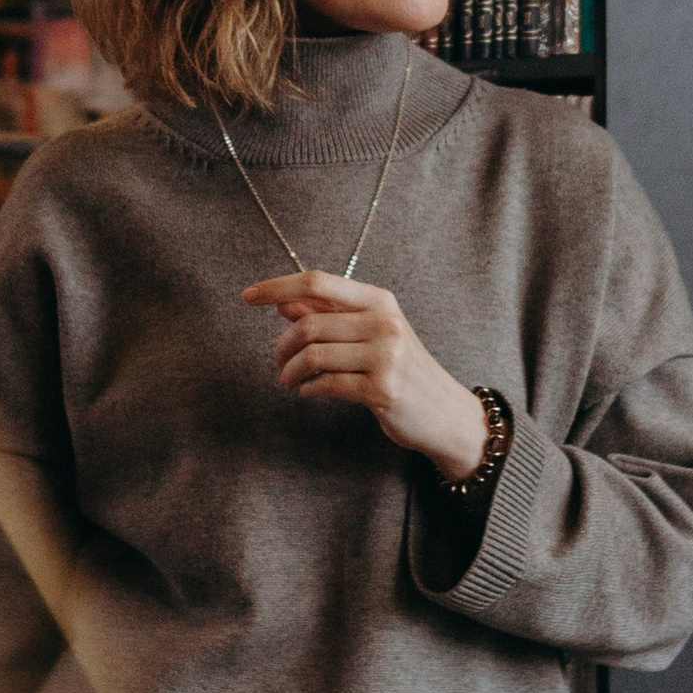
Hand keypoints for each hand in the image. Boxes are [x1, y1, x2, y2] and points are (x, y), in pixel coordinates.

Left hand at [242, 269, 489, 480]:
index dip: (277, 286)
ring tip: (290, 380)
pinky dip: (308, 390)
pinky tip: (309, 392)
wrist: (444, 411)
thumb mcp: (370, 334)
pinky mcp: (382, 389)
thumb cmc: (401, 368)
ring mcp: (386, 356)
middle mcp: (384, 322)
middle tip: (278, 362)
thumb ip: (328, 316)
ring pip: (313, 355)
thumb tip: (283, 303)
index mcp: (379, 301)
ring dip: (291, 372)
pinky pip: (326, 384)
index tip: (247, 295)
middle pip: (309, 323)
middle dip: (283, 345)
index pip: (318, 281)